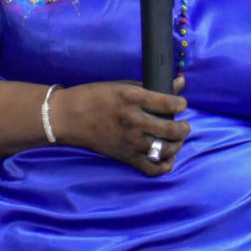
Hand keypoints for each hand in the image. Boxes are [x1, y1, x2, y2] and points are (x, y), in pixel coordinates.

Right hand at [51, 77, 188, 175]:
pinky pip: (152, 168)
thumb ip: (150, 87)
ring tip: (175, 139)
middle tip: (182, 125)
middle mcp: (133, 120)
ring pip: (167, 149)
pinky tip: (166, 157)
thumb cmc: (92, 97)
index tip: (179, 104)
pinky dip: (165, 165)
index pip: (170, 104)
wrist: (66, 117)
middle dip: (184, 127)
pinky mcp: (124, 156)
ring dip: (177, 144)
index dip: (181, 104)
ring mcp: (129, 141)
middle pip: (173, 129)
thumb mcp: (120, 85)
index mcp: (132, 98)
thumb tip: (180, 83)